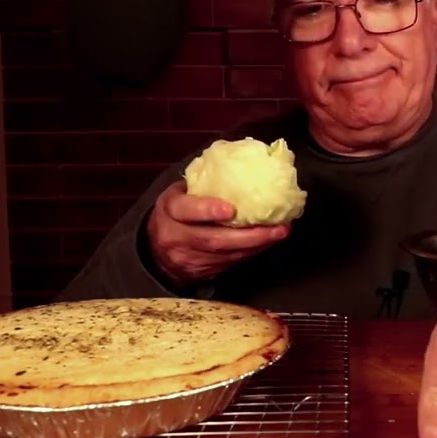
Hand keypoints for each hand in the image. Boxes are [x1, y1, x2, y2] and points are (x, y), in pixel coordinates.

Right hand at [146, 182, 289, 283]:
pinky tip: (267, 243)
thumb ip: (202, 184)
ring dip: (257, 245)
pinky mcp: (200, 273)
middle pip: (213, 239)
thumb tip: (242, 164)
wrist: (157, 250)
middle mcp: (175, 237)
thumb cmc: (176, 213)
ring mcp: (187, 259)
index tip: (231, 209)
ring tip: (279, 233)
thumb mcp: (179, 194)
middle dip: (249, 235)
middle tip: (277, 227)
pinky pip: (229, 263)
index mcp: (169, 211)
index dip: (207, 210)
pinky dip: (251, 252)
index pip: (184, 210)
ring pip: (225, 255)